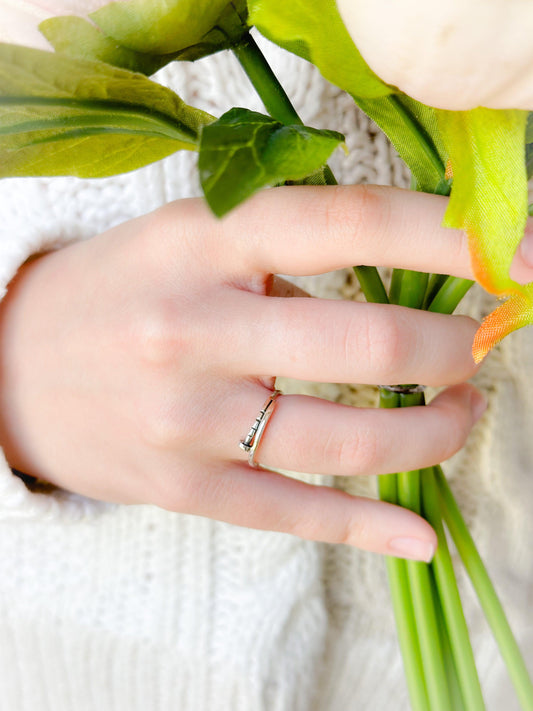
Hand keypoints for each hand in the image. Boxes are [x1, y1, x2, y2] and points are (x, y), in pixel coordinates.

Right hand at [0, 185, 488, 558]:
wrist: (16, 368)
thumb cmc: (117, 290)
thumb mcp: (183, 235)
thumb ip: (281, 244)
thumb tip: (401, 266)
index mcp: (197, 242)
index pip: (346, 223)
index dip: (446, 237)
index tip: (512, 254)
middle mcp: (193, 330)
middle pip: (368, 346)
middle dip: (455, 349)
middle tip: (481, 344)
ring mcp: (190, 421)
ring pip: (349, 443)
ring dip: (435, 431)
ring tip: (460, 412)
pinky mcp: (187, 488)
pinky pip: (295, 515)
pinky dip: (371, 528)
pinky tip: (423, 535)